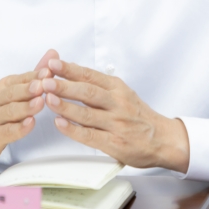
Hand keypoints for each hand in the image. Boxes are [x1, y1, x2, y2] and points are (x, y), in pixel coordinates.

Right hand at [0, 50, 58, 166]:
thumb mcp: (10, 94)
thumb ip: (32, 77)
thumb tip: (52, 54)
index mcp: (1, 89)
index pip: (17, 80)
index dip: (33, 76)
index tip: (49, 71)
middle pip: (11, 93)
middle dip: (28, 88)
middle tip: (44, 84)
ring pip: (9, 112)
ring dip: (25, 106)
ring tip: (40, 102)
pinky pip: (6, 132)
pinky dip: (19, 128)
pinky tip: (30, 123)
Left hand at [42, 59, 189, 172]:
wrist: (163, 140)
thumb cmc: (139, 116)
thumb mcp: (124, 93)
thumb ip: (100, 85)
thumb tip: (73, 71)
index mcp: (118, 89)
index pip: (91, 76)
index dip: (70, 70)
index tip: (53, 64)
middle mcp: (118, 104)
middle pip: (88, 92)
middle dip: (65, 85)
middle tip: (45, 80)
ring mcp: (116, 124)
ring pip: (87, 113)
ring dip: (65, 105)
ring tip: (48, 98)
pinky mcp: (114, 143)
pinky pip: (90, 135)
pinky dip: (73, 129)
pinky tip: (60, 123)